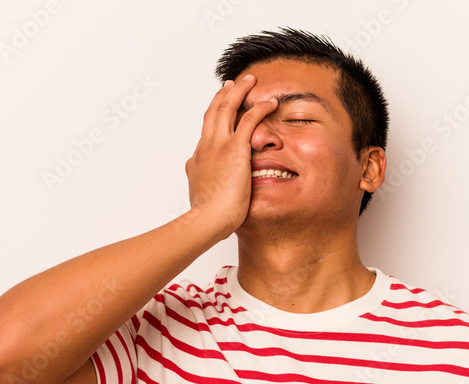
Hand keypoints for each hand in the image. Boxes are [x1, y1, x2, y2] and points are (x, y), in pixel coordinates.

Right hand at [184, 74, 277, 235]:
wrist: (207, 219)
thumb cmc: (206, 216)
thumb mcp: (200, 196)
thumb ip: (202, 184)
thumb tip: (200, 184)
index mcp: (198, 159)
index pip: (206, 133)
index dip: (213, 118)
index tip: (218, 110)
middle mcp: (206, 146)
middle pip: (213, 112)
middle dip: (223, 95)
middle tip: (230, 84)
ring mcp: (218, 145)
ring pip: (227, 107)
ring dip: (239, 90)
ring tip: (249, 80)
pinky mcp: (234, 148)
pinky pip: (249, 119)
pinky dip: (260, 108)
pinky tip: (270, 102)